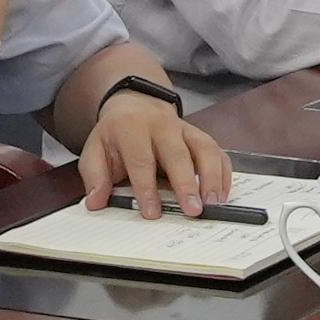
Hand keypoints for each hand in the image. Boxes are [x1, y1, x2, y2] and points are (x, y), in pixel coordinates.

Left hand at [74, 87, 232, 217]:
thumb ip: (94, 176)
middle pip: (177, 154)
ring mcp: (185, 128)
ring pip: (204, 149)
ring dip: (212, 178)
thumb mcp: (95, 151)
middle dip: (186, 184)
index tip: (152, 213)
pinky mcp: (200, 136)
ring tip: (213, 204)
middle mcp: (162, 125)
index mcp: (131, 127)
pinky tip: (222, 195)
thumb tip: (96, 202)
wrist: (135, 106)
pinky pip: (218, 152)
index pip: (141, 159)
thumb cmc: (116, 136)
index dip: (147, 188)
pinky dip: (224, 173)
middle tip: (193, 210)